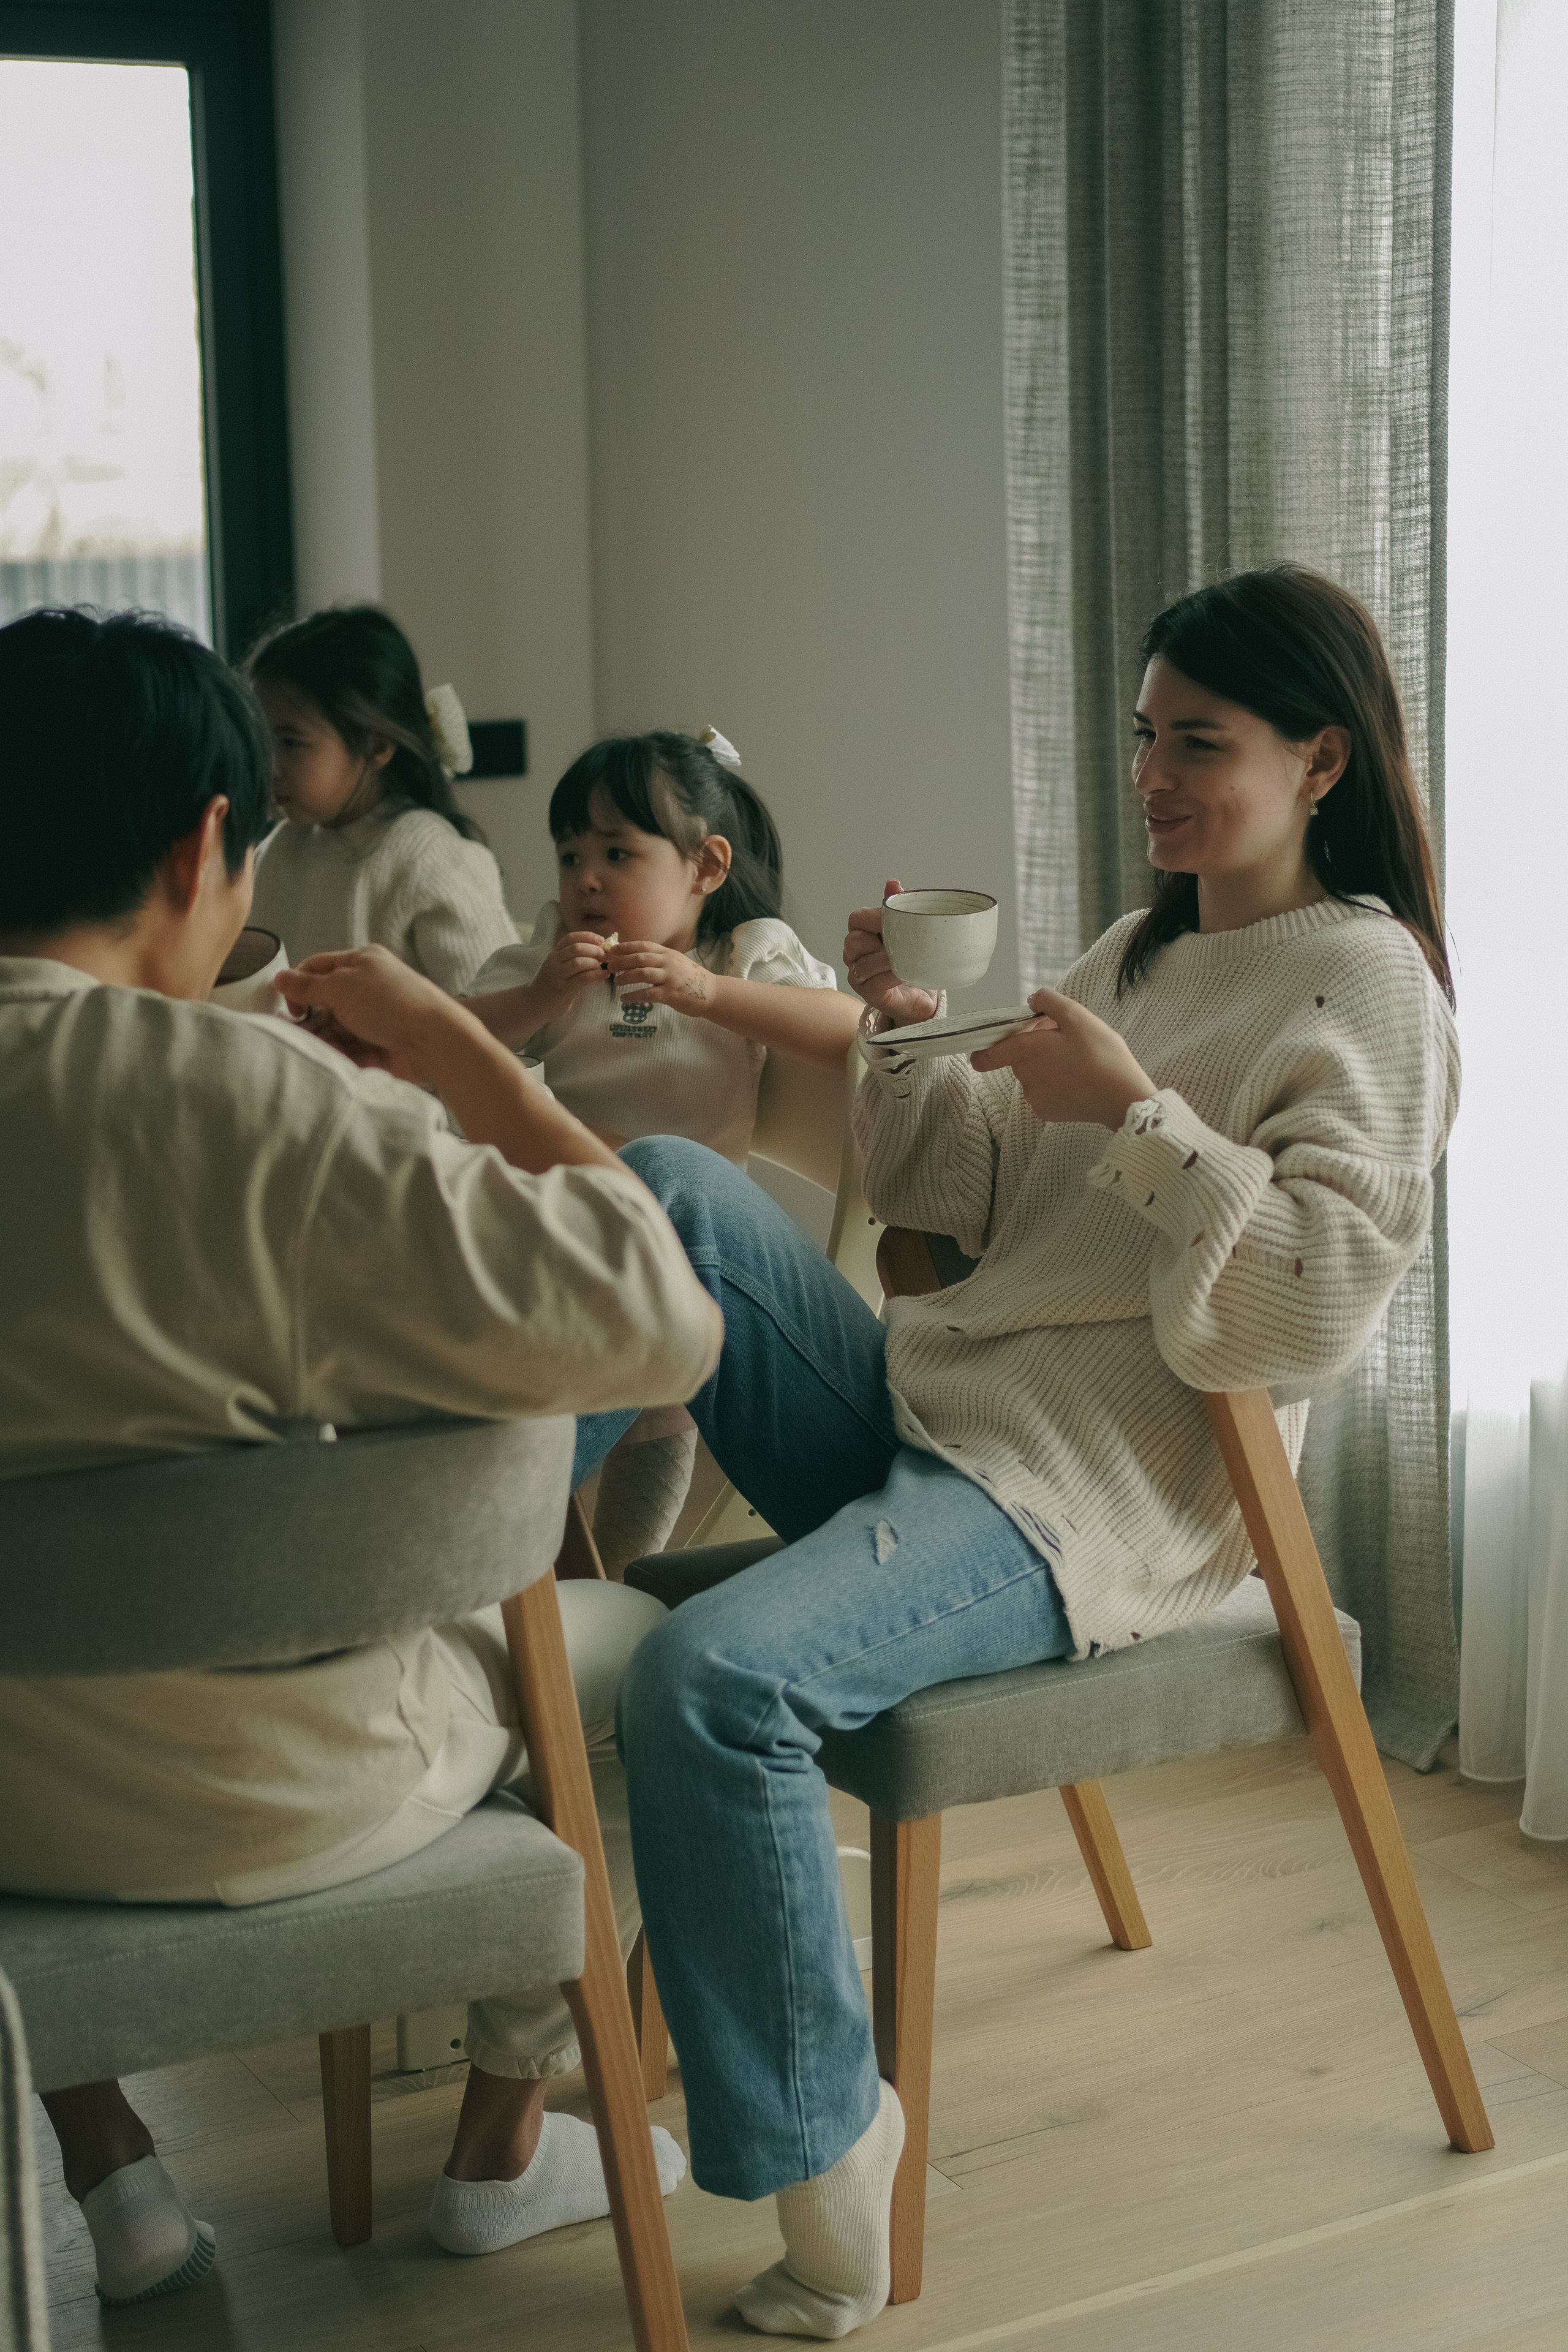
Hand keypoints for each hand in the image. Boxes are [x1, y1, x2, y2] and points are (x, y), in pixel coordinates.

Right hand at [277, 946, 466, 1085]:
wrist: (434, 1040)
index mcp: (362, 962)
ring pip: (338, 1029)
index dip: (298, 983)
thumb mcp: (341, 987)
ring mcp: (377, 1019)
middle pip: (327, 1002)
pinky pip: (353, 1051)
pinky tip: (336, 1060)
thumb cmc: (389, 1003)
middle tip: (298, 1034)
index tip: (289, 1006)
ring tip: (321, 1049)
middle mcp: (370, 988)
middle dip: (311, 1019)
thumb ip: (308, 986)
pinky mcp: (383, 1047)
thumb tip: (280, 978)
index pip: (319, 967)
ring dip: (325, 1040)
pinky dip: (342, 1056)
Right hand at [530, 924, 617, 1023]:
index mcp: (554, 954)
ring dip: (595, 962)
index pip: (571, 938)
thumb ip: (572, 959)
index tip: (601, 940)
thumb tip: (598, 951)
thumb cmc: (550, 985)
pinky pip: (582, 978)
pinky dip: (596, 975)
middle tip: (606, 955)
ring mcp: (557, 975)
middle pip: (576, 948)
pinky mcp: (562, 989)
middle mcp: (553, 962)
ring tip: (604, 966)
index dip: (588, 936)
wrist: (533, 1004)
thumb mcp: (557, 967)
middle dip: (595, 949)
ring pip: (579, 962)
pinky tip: (603, 975)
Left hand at [605, 939, 715, 1012]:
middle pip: (639, 958)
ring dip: (625, 977)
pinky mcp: (671, 994)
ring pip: (642, 973)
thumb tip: (635, 958)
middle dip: (621, 961)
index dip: (626, 947)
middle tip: (609, 967)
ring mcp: (670, 978)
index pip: (643, 946)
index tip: (611, 950)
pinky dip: (633, 996)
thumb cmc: (690, 978)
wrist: (711, 992)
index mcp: (668, 953)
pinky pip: (648, 994)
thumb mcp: (675, 962)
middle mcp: (668, 962)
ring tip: (615, 982)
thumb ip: (658, 959)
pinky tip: (624, 999)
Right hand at [843, 878, 941, 1027]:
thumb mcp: (907, 930)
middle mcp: (855, 955)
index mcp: (862, 934)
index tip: (892, 922)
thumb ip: (898, 908)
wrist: (923, 993)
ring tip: (904, 958)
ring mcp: (859, 976)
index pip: (856, 919)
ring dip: (885, 959)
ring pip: (862, 963)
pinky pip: (874, 982)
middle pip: (853, 941)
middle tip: (898, 943)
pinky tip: (904, 973)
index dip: (873, 919)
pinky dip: (890, 976)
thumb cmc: (910, 960)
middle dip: (877, 940)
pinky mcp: (869, 994)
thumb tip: (892, 883)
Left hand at [968, 988, 1154, 1127]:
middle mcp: (1024, 1078)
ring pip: (1033, 1075)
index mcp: (1025, 1052)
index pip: (985, 1056)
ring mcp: (1034, 1098)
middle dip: (1036, 1046)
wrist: (1123, 1097)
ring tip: (1077, 1061)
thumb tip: (1032, 1000)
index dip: (986, 1047)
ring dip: (1047, 1065)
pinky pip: (1044, 1092)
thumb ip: (1048, 1001)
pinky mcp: (1047, 1113)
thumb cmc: (1102, 1055)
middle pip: (1018, 1058)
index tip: (1000, 1040)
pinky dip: (1056, 1085)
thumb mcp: (1078, 1016)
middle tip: (1066, 1040)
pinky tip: (1078, 1079)